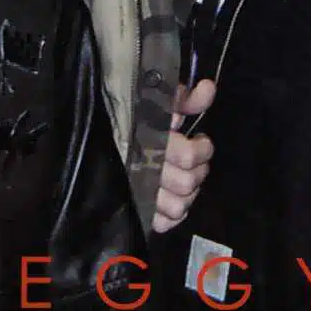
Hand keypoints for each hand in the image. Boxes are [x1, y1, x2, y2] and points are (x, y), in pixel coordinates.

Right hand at [151, 79, 215, 232]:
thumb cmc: (136, 114)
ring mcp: (140, 193)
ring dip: (189, 193)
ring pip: (177, 207)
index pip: (188, 156)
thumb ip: (186, 98)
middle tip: (196, 160)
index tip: (200, 139)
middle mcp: (145, 170)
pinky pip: (162, 223)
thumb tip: (208, 88)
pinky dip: (173, 215)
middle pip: (186, 183)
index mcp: (151, 141)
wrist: (101, 131)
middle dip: (199, 170)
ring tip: (186, 178)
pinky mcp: (137, 210)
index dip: (203, 149)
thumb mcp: (161, 100)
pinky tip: (175, 197)